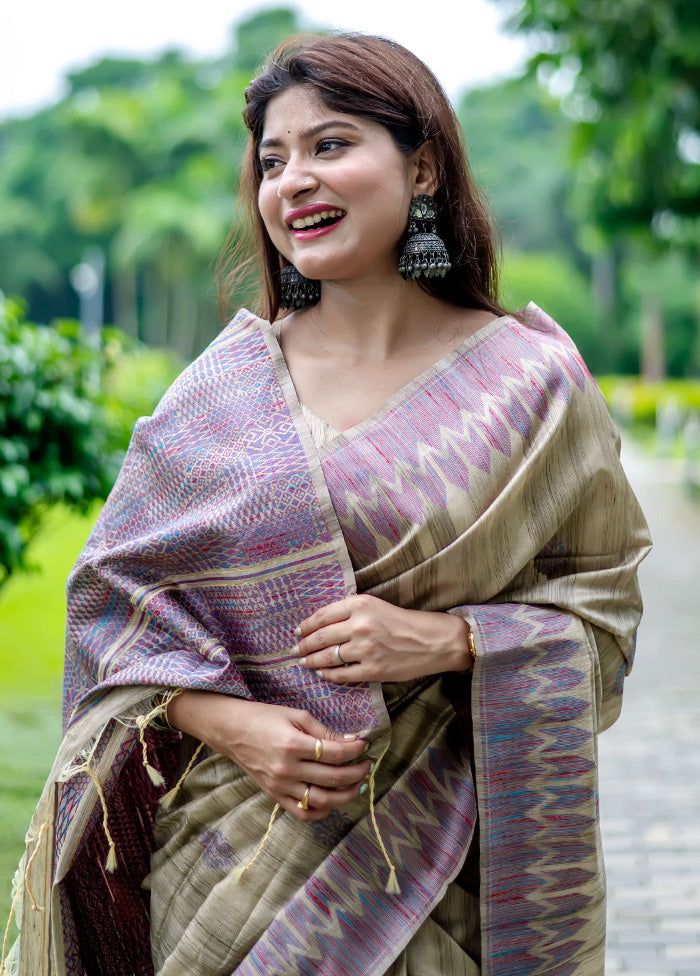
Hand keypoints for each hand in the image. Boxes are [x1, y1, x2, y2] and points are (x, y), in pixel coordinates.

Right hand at [167, 692, 370, 821]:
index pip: (335, 753)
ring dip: (345, 795)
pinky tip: (332, 801)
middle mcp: (287, 769)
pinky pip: (302, 812)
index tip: (364, 745)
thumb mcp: (296, 715)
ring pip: (322, 800)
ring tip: (357, 785)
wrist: (233, 731)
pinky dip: (321, 812)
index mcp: (293, 745)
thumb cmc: (265, 718)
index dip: (355, 750)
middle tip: (366, 765)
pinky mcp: (275, 796)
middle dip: (356, 772)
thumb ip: (323, 731)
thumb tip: (350, 741)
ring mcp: (281, 786)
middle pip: (333, 778)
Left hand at [294, 594, 471, 683]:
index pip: (322, 615)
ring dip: (312, 661)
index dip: (306, 625)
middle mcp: (360, 625)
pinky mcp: (373, 669)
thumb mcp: (377, 606)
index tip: (298, 631)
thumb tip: (323, 624)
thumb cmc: (406, 622)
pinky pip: (342, 675)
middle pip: (321, 637)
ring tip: (305, 662)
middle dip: (304, 645)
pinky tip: (323, 674)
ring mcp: (366, 649)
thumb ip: (351, 612)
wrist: (434, 641)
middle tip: (295, 650)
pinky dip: (329, 675)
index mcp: (360, 604)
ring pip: (328, 657)